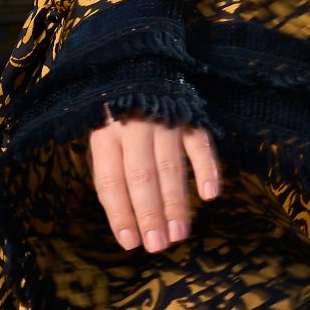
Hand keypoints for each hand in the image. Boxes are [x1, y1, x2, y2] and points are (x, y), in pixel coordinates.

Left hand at [89, 115, 221, 252]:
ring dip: (176, 203)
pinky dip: (207, 169)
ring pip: (170, 167)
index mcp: (105, 134)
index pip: (111, 181)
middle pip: (142, 177)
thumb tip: (123, 216)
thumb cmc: (117, 113)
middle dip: (150, 214)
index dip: (120, 213)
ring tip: (179, 234)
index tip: (130, 242)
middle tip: (158, 245)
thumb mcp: (100, 136)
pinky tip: (210, 195)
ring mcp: (163, 120)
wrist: (139, 65)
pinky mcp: (190, 115)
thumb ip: (109, 168)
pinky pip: (199, 144)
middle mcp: (133, 127)